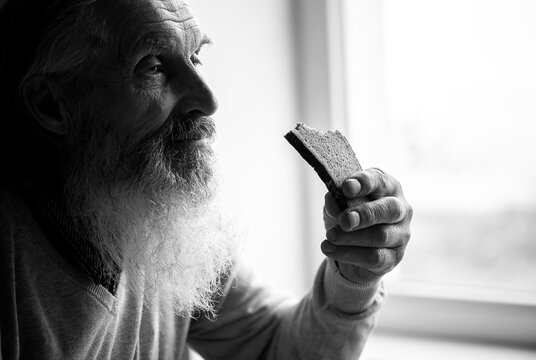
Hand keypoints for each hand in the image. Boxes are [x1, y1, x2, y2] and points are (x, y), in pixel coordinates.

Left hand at [321, 168, 411, 282]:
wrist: (350, 248)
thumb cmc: (348, 216)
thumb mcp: (337, 204)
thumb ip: (335, 200)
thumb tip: (333, 203)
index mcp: (387, 187)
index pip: (380, 181)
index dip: (364, 183)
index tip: (346, 188)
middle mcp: (400, 209)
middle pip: (390, 209)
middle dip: (365, 214)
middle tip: (344, 220)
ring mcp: (400, 234)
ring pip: (380, 236)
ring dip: (351, 237)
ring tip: (330, 236)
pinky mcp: (394, 257)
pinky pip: (374, 257)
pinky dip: (349, 254)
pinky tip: (331, 249)